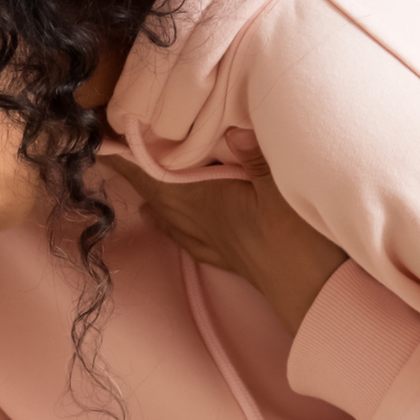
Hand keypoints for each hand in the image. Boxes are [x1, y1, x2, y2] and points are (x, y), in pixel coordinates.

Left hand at [103, 143, 346, 335]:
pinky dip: (168, 218)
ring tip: (130, 169)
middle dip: (132, 165)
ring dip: (148, 189)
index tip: (99, 134)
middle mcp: (201, 222)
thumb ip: (256, 153)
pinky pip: (185, 232)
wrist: (320, 295)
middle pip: (154, 189)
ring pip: (167, 211)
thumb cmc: (302, 241)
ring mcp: (213, 241)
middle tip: (110, 140)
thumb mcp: (285, 186)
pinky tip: (160, 216)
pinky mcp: (228, 255)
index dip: (126, 153)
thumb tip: (231, 124)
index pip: (153, 173)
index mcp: (207, 201)